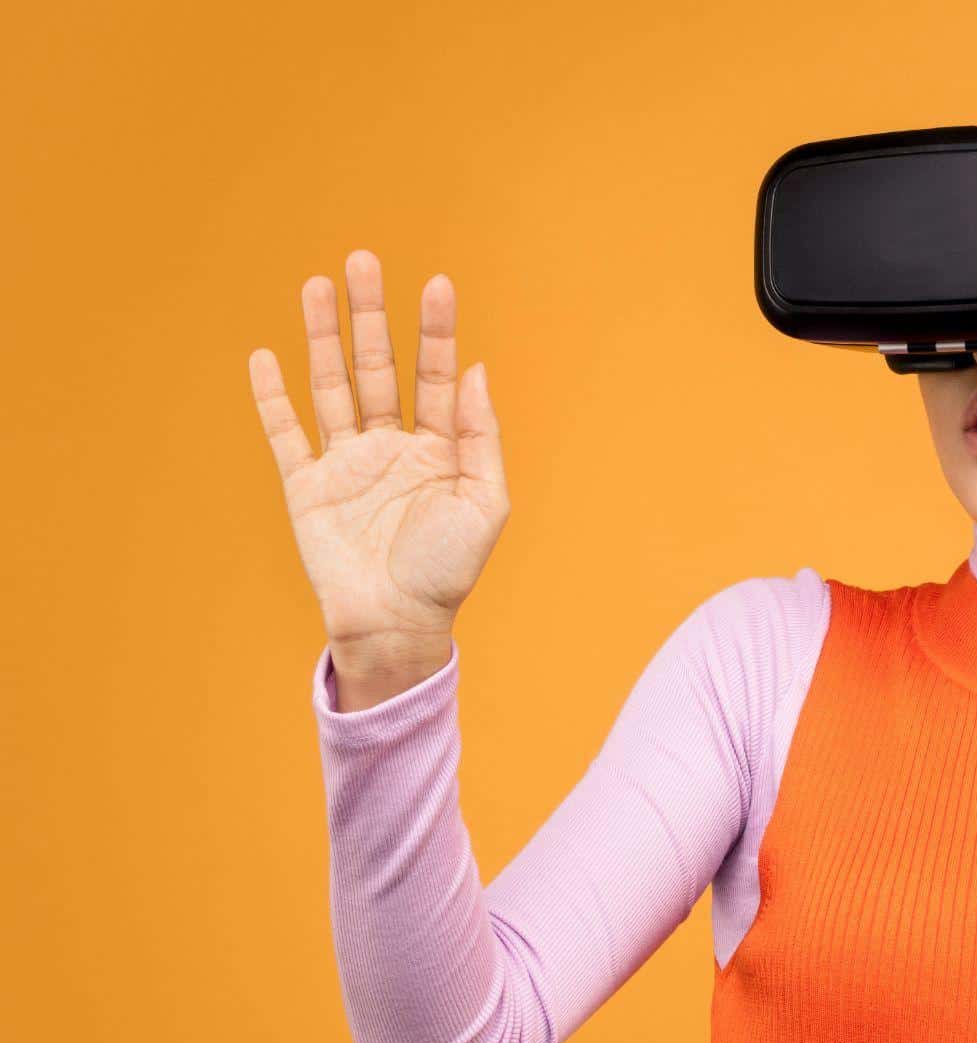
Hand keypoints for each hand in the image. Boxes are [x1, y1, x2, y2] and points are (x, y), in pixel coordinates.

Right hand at [247, 249, 506, 657]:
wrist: (397, 623)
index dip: (436, 331)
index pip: (435, 375)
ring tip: (318, 284)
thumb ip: (479, 436)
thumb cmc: (448, 571)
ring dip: (324, 336)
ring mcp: (347, 463)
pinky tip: (266, 356)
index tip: (437, 285)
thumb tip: (475, 371)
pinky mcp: (307, 486)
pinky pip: (286, 433)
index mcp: (438, 449)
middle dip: (372, 315)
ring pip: (332, 386)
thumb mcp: (484, 502)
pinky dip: (273, 396)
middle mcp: (391, 447)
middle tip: (365, 259)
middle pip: (378, 366)